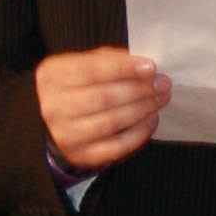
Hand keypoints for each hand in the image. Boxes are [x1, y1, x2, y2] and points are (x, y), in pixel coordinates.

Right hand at [37, 48, 167, 169]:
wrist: (56, 120)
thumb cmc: (76, 86)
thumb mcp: (83, 64)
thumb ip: (109, 60)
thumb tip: (144, 65)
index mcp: (53, 76)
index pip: (91, 70)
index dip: (124, 68)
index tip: (150, 67)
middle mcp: (54, 106)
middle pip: (103, 97)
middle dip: (138, 90)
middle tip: (162, 84)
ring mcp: (67, 134)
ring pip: (111, 122)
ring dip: (142, 109)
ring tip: (160, 99)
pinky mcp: (82, 154)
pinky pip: (117, 146)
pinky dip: (139, 133)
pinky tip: (151, 119)